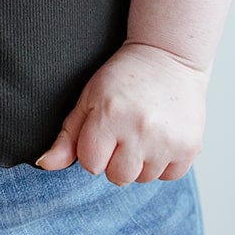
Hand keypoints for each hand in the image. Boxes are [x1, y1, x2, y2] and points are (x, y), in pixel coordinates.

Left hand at [35, 41, 208, 185]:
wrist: (169, 55)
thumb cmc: (124, 77)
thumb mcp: (89, 98)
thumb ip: (67, 135)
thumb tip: (44, 164)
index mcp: (109, 115)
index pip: (90, 164)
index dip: (95, 148)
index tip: (105, 128)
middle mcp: (139, 130)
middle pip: (117, 177)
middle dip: (117, 159)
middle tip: (126, 129)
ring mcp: (167, 140)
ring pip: (144, 178)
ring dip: (142, 161)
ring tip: (145, 129)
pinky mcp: (190, 147)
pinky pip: (169, 176)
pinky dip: (165, 161)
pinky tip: (163, 134)